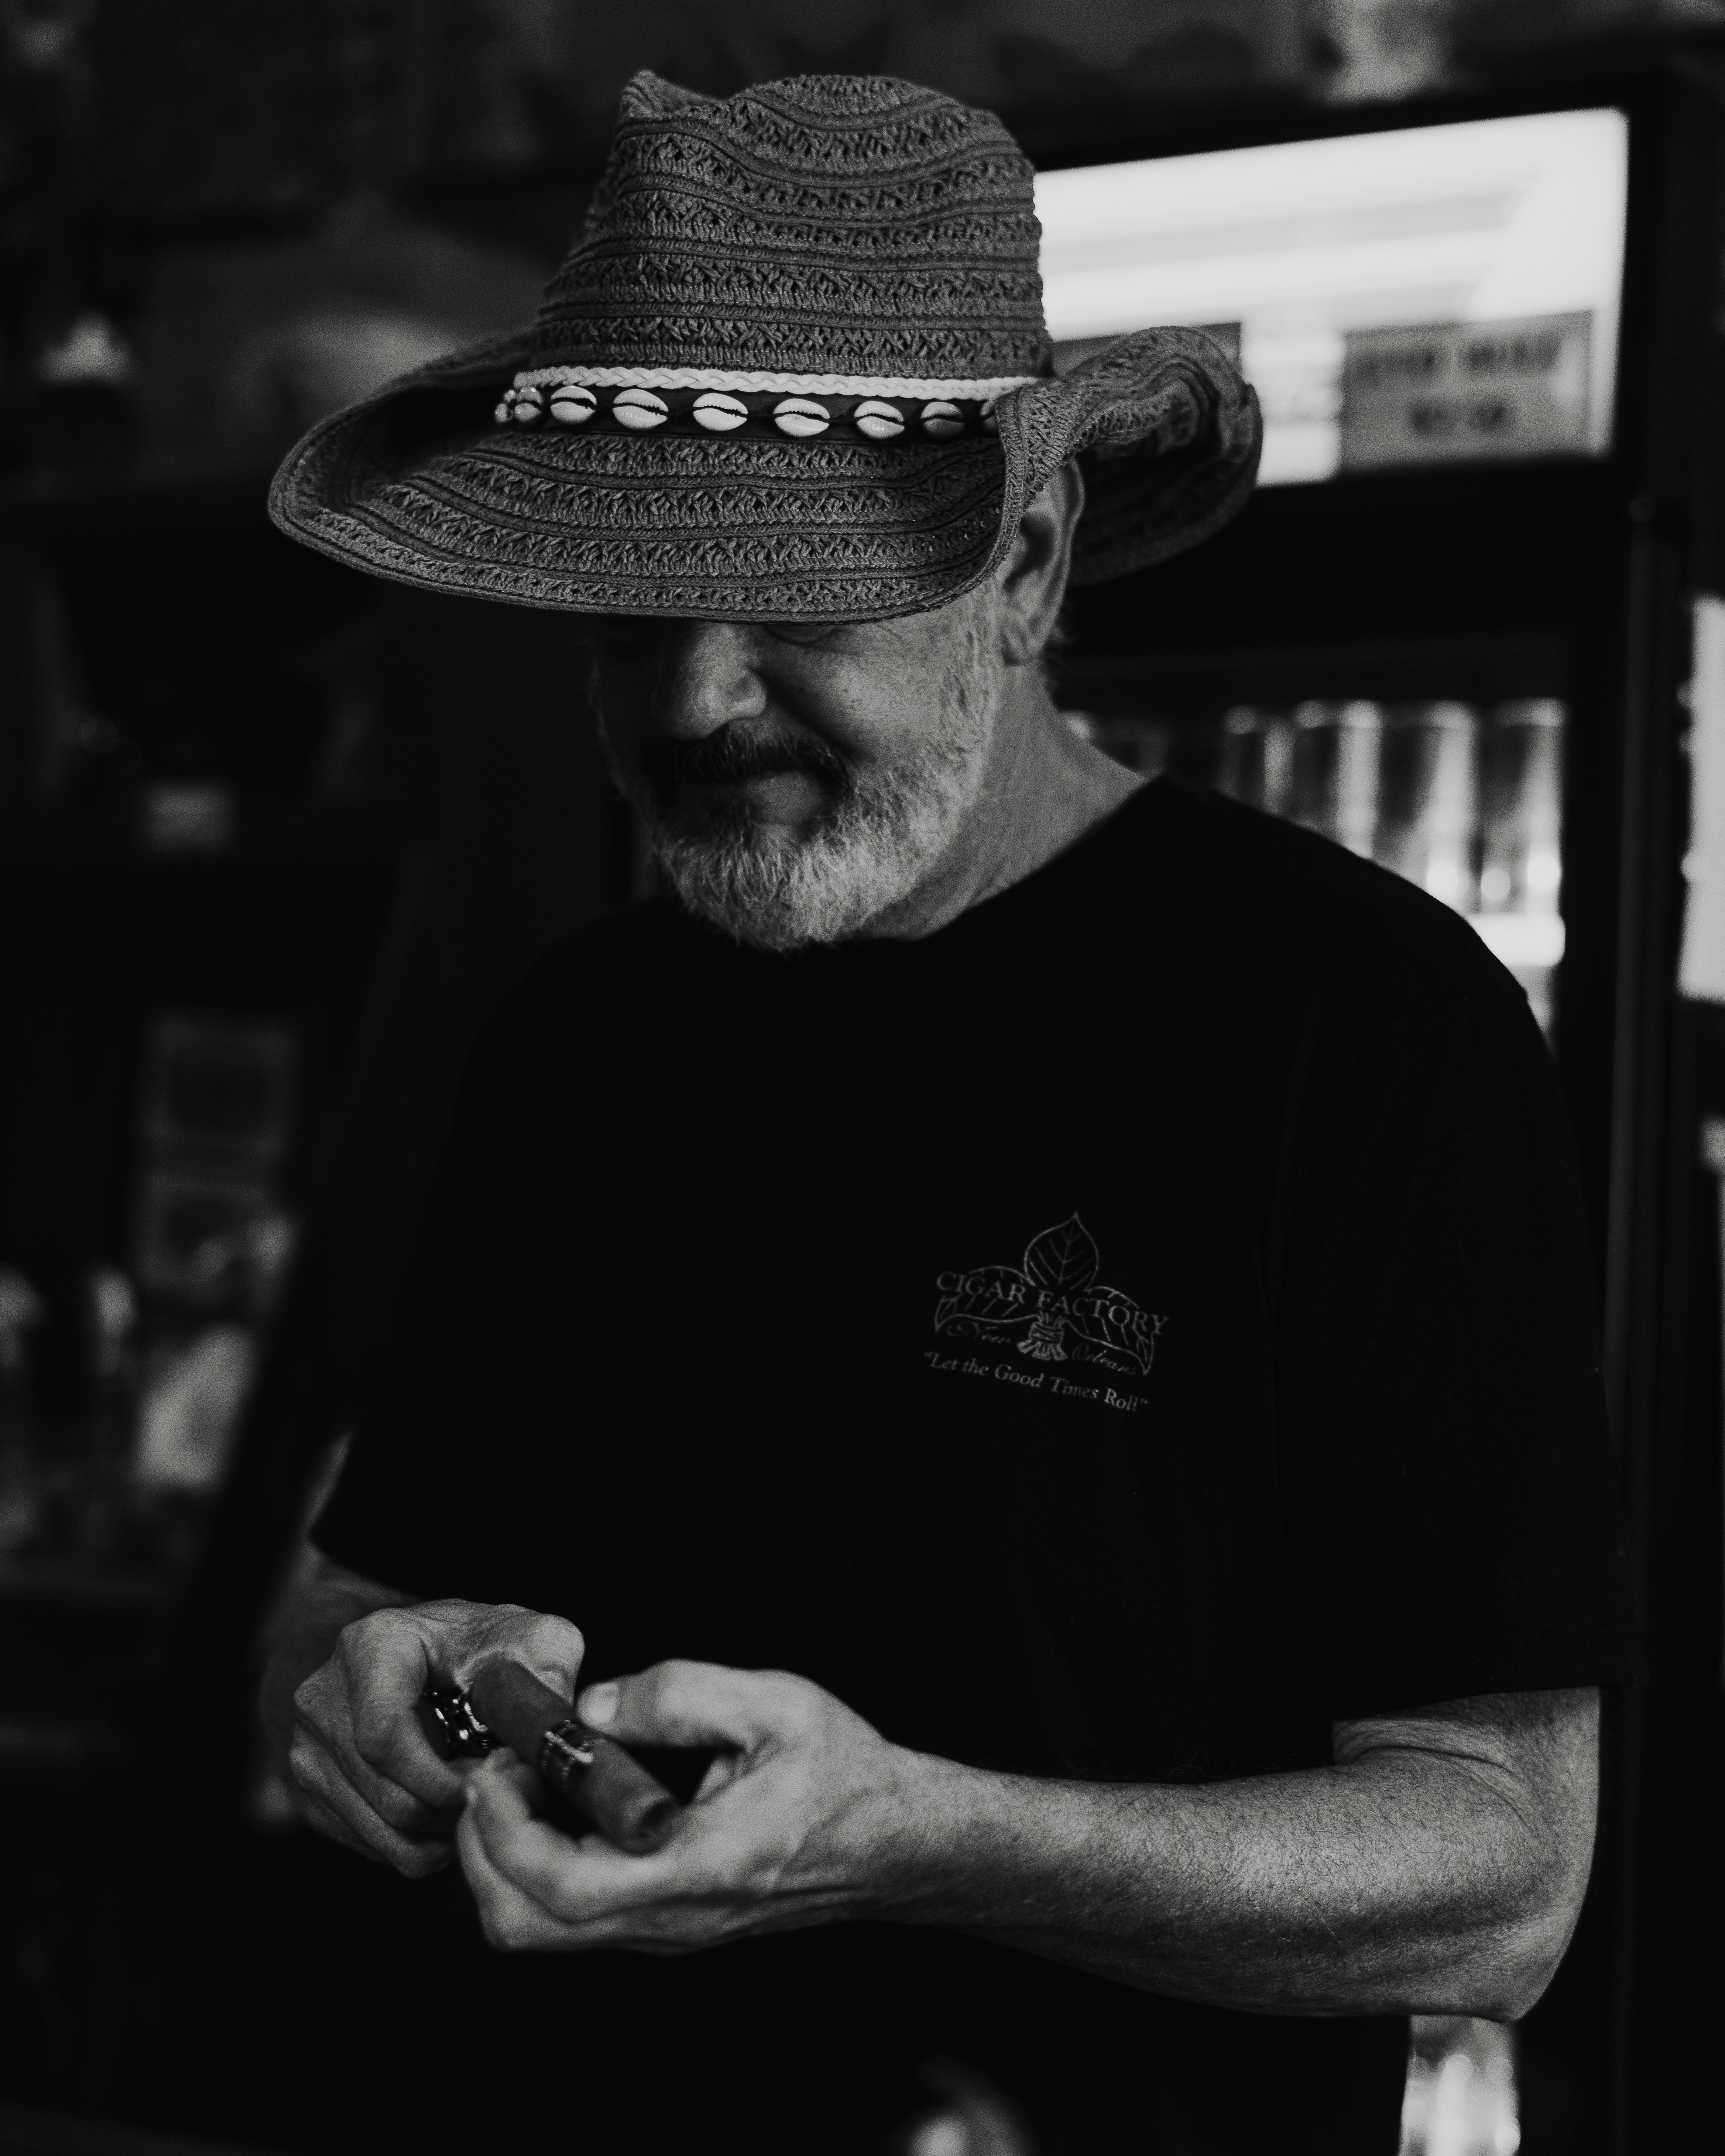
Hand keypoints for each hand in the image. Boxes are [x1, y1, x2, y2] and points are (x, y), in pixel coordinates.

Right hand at [289, 1599, 584, 1876]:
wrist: (416, 1652)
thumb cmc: (477, 1643)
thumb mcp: (523, 1633)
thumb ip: (549, 1664)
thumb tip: (556, 1725)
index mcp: (370, 1647)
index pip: (385, 1736)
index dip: (441, 1778)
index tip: (490, 1783)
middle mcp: (324, 1697)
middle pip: (387, 1793)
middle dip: (452, 1810)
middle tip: (499, 1800)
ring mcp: (309, 1747)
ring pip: (381, 1828)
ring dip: (440, 1833)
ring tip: (481, 1803)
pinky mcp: (312, 1789)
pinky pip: (372, 1843)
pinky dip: (419, 1841)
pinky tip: (448, 1808)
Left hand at [456, 1659, 935, 1950]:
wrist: (891, 1842)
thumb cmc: (841, 1771)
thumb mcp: (777, 1703)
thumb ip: (680, 1694)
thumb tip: (591, 1707)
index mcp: (699, 1865)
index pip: (565, 1886)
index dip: (505, 1832)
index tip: (495, 1766)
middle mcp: (673, 1915)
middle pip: (529, 1926)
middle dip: (483, 1850)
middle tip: (494, 1772)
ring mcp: (667, 1930)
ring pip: (543, 1931)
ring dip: (505, 1860)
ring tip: (522, 1782)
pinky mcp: (667, 1925)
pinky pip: (574, 1919)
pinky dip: (538, 1867)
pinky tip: (558, 1802)